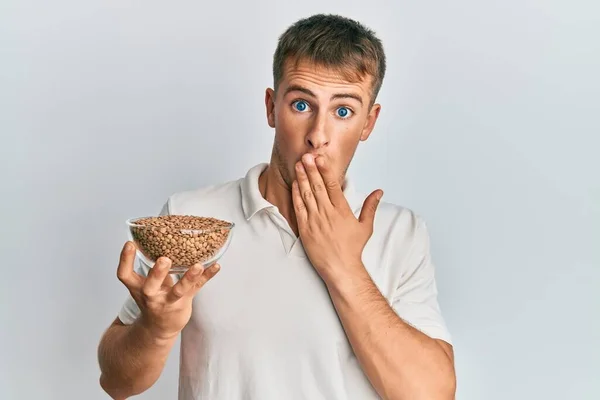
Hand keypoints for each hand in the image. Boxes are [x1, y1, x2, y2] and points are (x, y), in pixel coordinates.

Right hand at [116, 241, 220, 339]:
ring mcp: (168, 301)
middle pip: (150, 286)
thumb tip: (160, 236)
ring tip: (198, 266)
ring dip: (189, 278)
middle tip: (164, 259)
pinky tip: (216, 266)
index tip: (130, 243)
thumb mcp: (145, 284)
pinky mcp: (184, 302)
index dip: (125, 259)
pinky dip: (207, 276)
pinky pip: (197, 288)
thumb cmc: (153, 298)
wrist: (159, 328)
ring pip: (178, 291)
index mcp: (138, 287)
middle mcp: (151, 295)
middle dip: (157, 273)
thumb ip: (151, 265)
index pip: (125, 275)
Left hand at [291, 153, 382, 282]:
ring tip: (299, 164)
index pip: (332, 185)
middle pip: (318, 186)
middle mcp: (328, 213)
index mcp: (342, 210)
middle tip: (307, 155)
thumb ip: (370, 206)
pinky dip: (296, 195)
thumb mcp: (365, 226)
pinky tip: (295, 184)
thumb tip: (379, 192)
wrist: (340, 268)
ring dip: (302, 178)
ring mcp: (315, 221)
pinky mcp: (305, 229)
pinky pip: (299, 208)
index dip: (325, 170)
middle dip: (311, 169)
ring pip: (307, 194)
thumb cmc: (353, 249)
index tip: (320, 158)